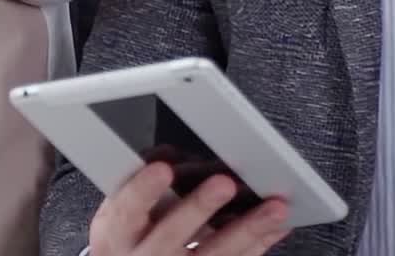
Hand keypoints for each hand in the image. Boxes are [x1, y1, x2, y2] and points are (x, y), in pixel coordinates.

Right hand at [87, 162, 290, 254]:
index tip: (161, 169)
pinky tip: (275, 227)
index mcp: (118, 233)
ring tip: (273, 207)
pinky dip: (258, 245)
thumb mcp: (121, 208)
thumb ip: (142, 181)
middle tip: (224, 183)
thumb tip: (170, 150)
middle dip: (199, 209)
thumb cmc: (131, 234)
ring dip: (247, 231)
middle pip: (171, 236)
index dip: (143, 190)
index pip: (126, 210)